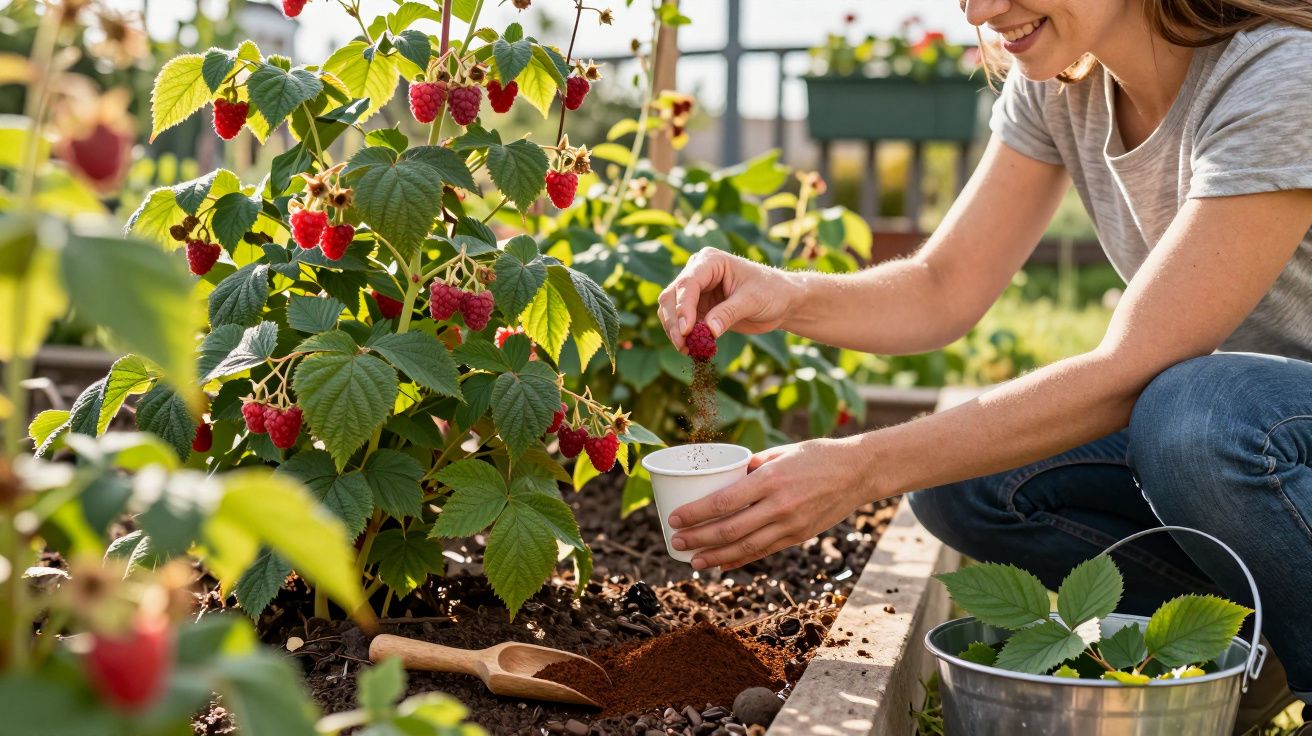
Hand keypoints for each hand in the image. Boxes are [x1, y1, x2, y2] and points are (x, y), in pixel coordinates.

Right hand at [658, 249, 796, 353]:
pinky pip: (682, 324)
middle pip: (672, 296)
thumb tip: (708, 331)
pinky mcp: (698, 309)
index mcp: (710, 261)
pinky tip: (693, 350)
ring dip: (675, 332)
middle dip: (674, 322)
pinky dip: (684, 338)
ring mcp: (695, 291)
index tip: (687, 331)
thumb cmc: (772, 292)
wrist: (781, 302)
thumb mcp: (752, 301)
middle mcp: (697, 272)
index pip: (687, 283)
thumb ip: (729, 313)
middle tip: (683, 346)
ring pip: (671, 311)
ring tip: (688, 351)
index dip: (683, 307)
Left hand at [667, 437, 875, 570]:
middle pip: (729, 529)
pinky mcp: (799, 536)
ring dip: (715, 557)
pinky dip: (740, 560)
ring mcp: (790, 525)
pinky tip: (722, 565)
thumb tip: (723, 476)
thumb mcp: (781, 453)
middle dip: (698, 538)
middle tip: (675, 540)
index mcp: (770, 480)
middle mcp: (779, 505)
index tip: (674, 517)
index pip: (724, 502)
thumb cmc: (816, 456)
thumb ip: (752, 467)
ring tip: (692, 560)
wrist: (858, 472)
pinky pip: (763, 552)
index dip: (695, 513)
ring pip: (744, 547)